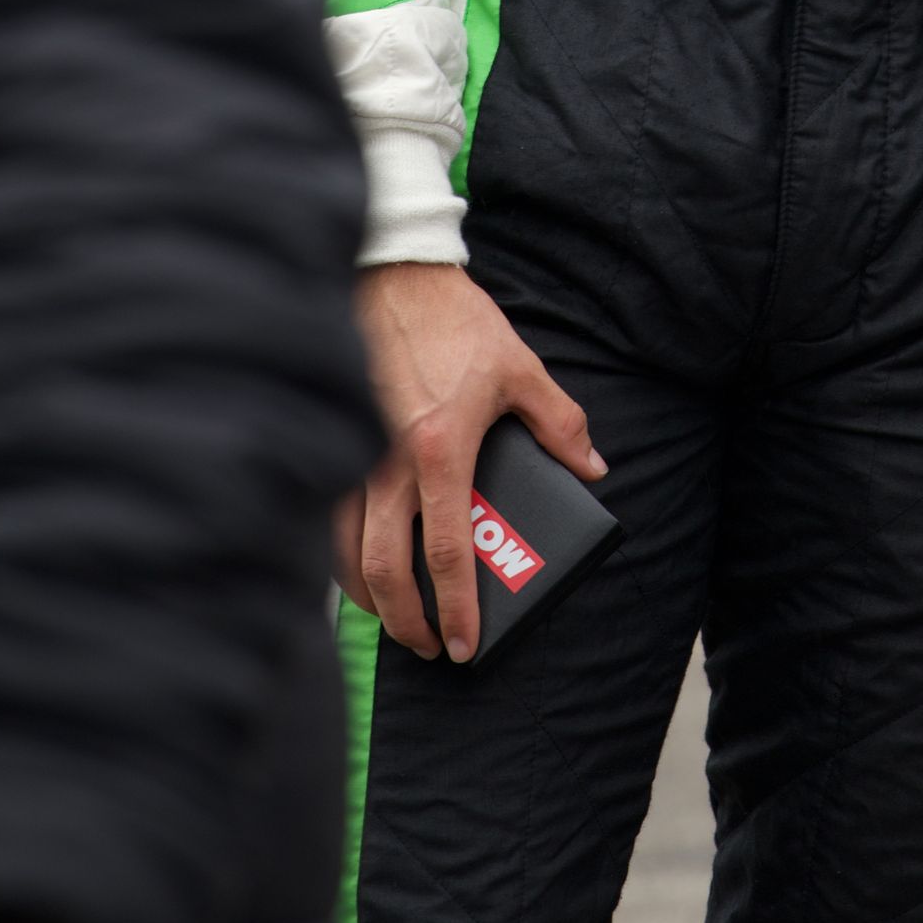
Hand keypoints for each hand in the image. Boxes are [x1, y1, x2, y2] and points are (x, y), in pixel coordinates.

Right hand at [337, 264, 604, 663]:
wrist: (395, 277)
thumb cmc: (456, 322)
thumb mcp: (521, 369)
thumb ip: (560, 423)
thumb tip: (592, 467)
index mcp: (440, 450)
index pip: (445, 551)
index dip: (456, 607)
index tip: (466, 645)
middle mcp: (387, 463)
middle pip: (387, 570)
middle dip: (407, 621)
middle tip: (431, 645)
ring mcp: (352, 455)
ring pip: (348, 552)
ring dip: (371, 597)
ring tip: (397, 618)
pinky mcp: (333, 442)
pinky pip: (331, 520)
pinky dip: (344, 556)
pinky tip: (362, 567)